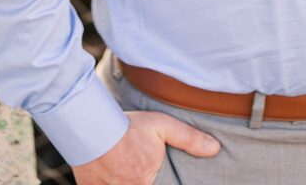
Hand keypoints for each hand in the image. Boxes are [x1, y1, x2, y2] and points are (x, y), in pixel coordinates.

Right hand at [73, 111, 219, 184]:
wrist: (90, 127)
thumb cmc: (127, 127)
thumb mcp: (161, 125)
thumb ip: (188, 138)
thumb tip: (215, 149)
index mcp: (150, 184)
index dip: (167, 184)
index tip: (164, 179)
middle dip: (145, 181)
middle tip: (145, 173)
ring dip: (129, 182)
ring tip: (129, 173)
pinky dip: (112, 184)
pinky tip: (115, 176)